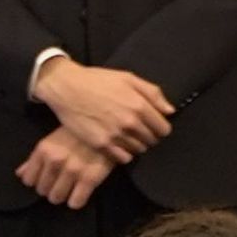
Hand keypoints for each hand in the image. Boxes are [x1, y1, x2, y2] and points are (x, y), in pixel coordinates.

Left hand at [15, 128, 114, 209]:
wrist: (111, 125)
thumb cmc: (79, 133)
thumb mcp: (54, 139)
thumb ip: (36, 158)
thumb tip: (20, 175)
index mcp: (44, 149)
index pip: (28, 180)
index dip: (38, 181)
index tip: (47, 178)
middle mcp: (55, 160)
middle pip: (42, 191)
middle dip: (51, 188)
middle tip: (62, 182)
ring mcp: (72, 169)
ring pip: (56, 198)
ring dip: (63, 195)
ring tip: (71, 187)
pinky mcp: (90, 178)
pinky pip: (75, 203)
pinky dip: (77, 201)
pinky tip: (81, 192)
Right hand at [30, 57, 173, 159]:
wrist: (68, 88)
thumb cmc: (99, 80)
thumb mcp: (129, 78)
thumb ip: (153, 93)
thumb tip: (169, 110)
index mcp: (140, 106)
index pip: (163, 128)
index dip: (160, 127)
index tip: (153, 125)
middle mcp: (130, 123)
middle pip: (152, 140)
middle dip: (148, 136)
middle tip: (138, 129)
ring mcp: (115, 136)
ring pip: (138, 150)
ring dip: (136, 144)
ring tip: (126, 136)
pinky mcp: (101, 145)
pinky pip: (123, 158)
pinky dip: (124, 153)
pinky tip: (117, 144)